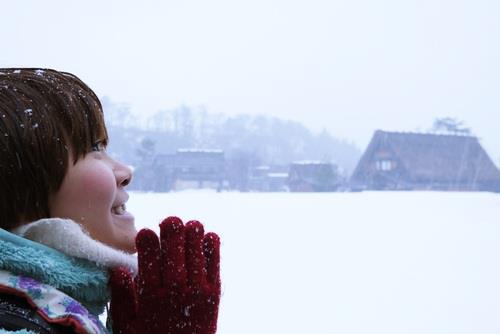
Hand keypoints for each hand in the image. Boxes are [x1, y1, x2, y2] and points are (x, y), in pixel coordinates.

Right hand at [109, 216, 220, 333]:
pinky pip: (214, 265)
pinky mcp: (214, 294)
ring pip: (195, 253)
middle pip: (174, 251)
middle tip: (170, 221)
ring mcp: (197, 291)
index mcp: (151, 296)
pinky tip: (209, 236)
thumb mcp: (127, 325)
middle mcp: (174, 290)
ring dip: (193, 235)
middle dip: (172, 231)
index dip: (147, 241)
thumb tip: (118, 269)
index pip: (147, 259)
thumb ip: (122, 297)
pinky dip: (212, 248)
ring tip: (190, 224)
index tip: (146, 232)